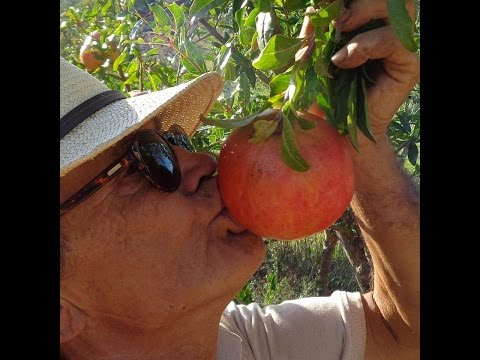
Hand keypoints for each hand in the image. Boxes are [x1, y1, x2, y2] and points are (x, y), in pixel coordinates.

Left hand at [302, 0, 419, 139]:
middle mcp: (381, 30)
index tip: (323, 4)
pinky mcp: (407, 64)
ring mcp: (396, 45)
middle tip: (334, 16)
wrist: (333, 134)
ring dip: (364, 11)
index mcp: (359, 25)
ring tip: (340, 30)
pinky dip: (366, 44)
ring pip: (396, 6)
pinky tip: (344, 59)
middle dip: (357, 0)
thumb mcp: (307, 63)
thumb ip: (313, 34)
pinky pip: (394, 39)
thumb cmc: (319, 100)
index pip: (358, 0)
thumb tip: (315, 10)